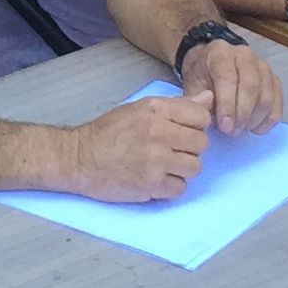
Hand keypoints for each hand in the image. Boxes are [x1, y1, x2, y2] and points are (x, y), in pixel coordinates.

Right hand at [67, 88, 211, 202]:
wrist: (79, 158)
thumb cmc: (108, 132)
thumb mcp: (140, 108)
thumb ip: (176, 105)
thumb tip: (209, 98)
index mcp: (156, 109)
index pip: (201, 117)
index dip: (195, 126)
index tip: (181, 132)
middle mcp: (158, 132)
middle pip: (201, 144)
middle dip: (189, 149)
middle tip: (170, 151)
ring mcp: (156, 159)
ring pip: (195, 167)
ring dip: (181, 169)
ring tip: (163, 166)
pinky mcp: (151, 184)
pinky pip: (180, 188)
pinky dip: (170, 187)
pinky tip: (155, 179)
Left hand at [176, 35, 281, 133]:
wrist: (210, 64)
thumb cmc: (202, 77)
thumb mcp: (193, 86)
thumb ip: (201, 101)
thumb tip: (215, 118)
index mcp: (220, 53)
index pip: (228, 77)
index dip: (227, 105)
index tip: (224, 126)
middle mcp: (244, 55)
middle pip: (251, 85)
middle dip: (242, 113)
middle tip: (233, 131)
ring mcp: (263, 66)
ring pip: (267, 95)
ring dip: (255, 118)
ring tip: (240, 129)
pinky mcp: (274, 79)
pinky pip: (277, 103)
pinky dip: (268, 120)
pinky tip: (254, 128)